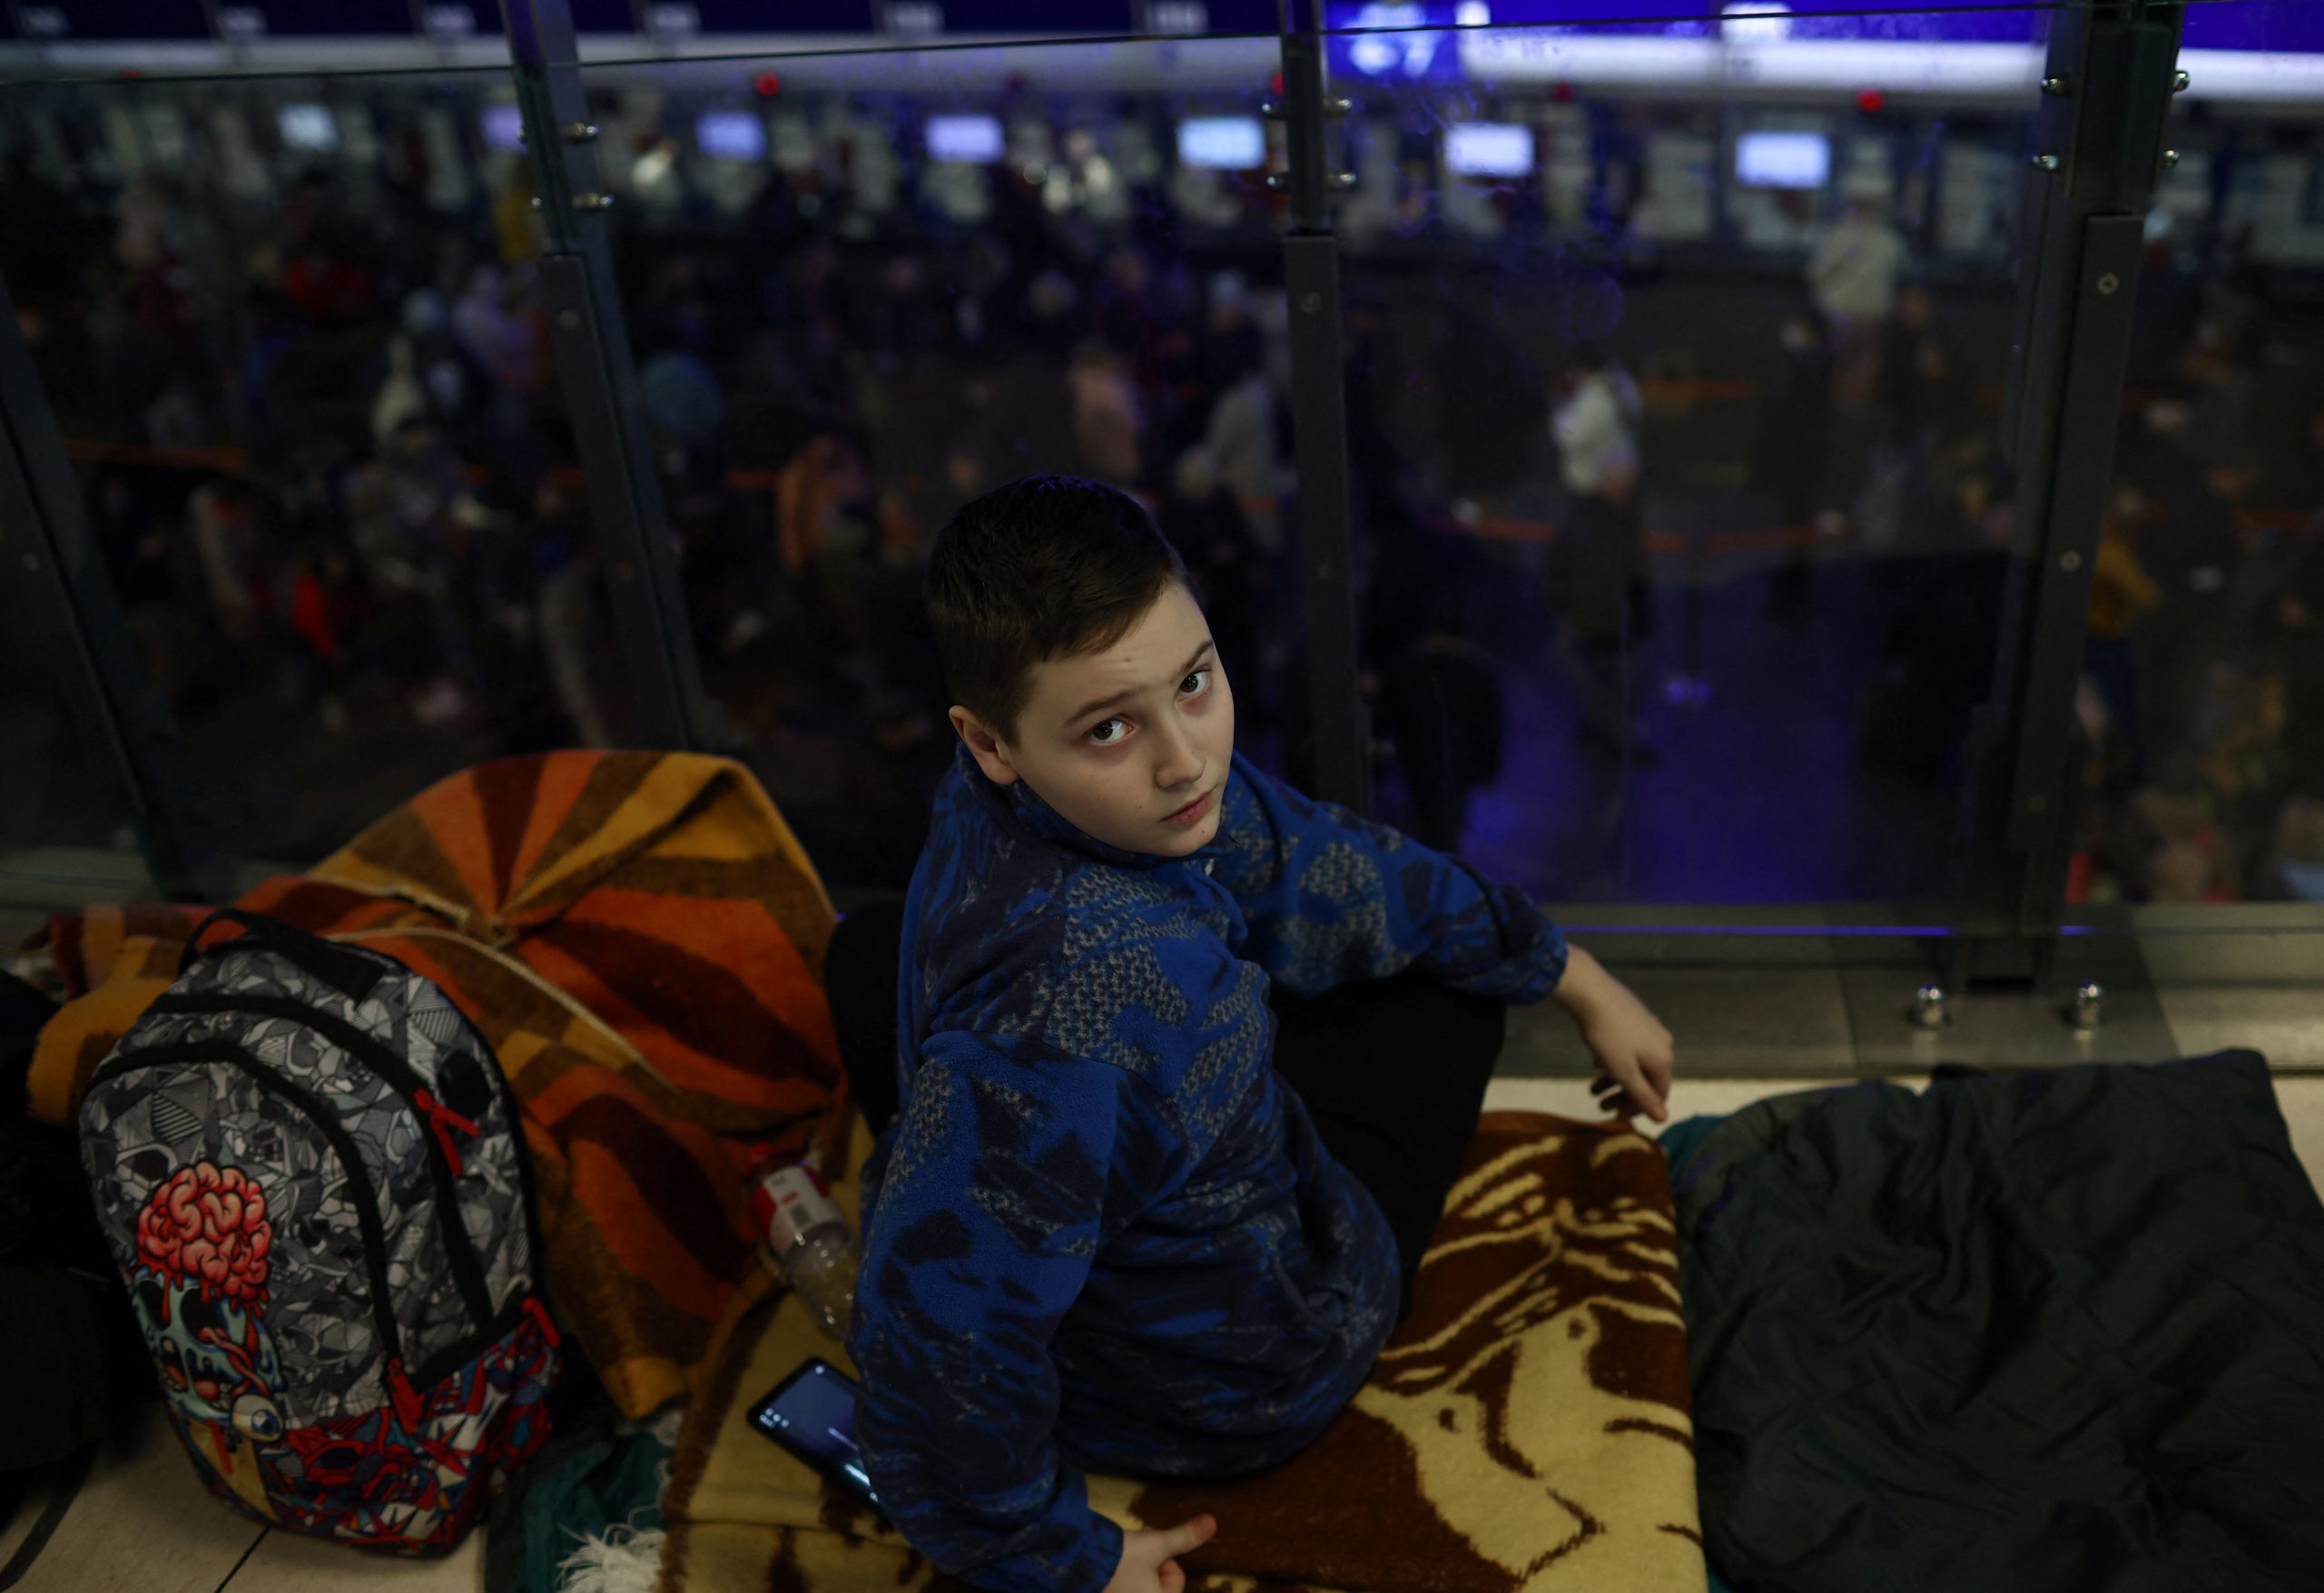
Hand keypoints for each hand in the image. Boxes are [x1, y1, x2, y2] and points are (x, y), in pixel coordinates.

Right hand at [1103, 1514, 1216, 1592]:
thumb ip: (1185, 1537)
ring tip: (1121, 1560)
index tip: (1148, 1553)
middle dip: (1150, 1566)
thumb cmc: (1122, 1558)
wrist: (1075, 1561)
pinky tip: (1110, 1568)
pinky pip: (1124, 1586)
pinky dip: (1122, 1577)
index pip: (1176, 1580)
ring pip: (1140, 1583)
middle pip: (1158, 1583)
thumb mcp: (1157, 1544)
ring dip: (1136, 1570)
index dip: (1166, 1562)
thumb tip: (1214, 1521)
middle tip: (1134, 1555)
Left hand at [1551, 946, 1674, 1123]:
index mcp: (1664, 1058)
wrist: (1590, 992)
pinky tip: (1596, 1062)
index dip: (1636, 1108)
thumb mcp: (1623, 1073)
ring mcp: (1649, 1028)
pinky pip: (1627, 1048)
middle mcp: (1662, 1042)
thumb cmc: (1606, 1036)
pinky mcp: (1634, 1017)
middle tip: (1599, 1103)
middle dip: (1622, 1094)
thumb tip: (1664, 1119)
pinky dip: (1613, 1060)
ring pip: (1634, 1063)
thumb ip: (1643, 1096)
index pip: (1658, 1094)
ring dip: (1614, 1079)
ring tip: (1592, 1088)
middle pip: (1646, 1079)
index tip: (1614, 1114)